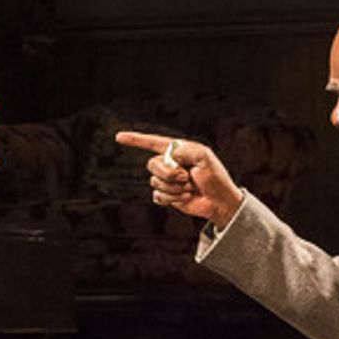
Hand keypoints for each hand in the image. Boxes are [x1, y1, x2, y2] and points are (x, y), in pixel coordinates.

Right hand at [115, 132, 244, 228]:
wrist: (219, 201)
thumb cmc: (215, 177)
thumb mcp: (204, 157)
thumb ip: (185, 150)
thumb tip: (167, 156)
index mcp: (177, 150)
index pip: (152, 142)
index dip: (135, 140)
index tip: (119, 137)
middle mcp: (170, 164)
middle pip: (152, 165)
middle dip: (169, 173)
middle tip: (186, 177)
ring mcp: (167, 180)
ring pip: (155, 183)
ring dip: (174, 188)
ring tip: (189, 188)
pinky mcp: (167, 196)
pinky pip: (158, 196)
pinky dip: (172, 198)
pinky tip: (185, 197)